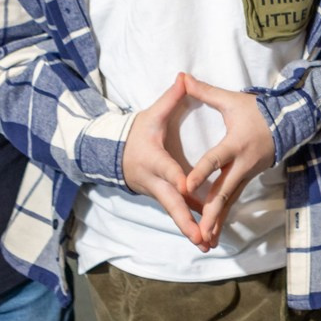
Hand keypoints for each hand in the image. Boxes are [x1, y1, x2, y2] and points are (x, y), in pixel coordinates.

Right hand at [121, 79, 203, 245]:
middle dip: (186, 221)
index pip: (168, 170)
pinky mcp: (162, 198)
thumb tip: (184, 77)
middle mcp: (154, 181)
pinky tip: (204, 238)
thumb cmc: (136, 132)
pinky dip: (189, 225)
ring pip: (175, 213)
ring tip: (208, 244)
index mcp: (153, 159)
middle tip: (200, 236)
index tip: (190, 189)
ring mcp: (157, 192)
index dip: (178, 179)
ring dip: (190, 229)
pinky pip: (177, 212)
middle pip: (171, 203)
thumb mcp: (152, 114)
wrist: (113, 153)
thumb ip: (171, 98)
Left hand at [181, 75, 278, 249]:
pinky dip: (224, 217)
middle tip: (200, 229)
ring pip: (229, 201)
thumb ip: (205, 92)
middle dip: (211, 212)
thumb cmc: (257, 111)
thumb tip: (182, 78)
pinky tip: (215, 233)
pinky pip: (233, 200)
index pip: (215, 160)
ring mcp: (247, 175)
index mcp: (235, 144)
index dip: (201, 173)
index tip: (186, 186)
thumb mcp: (231, 100)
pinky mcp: (248, 179)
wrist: (289, 122)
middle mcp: (242, 164)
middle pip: (224, 191)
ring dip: (218, 221)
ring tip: (206, 240)